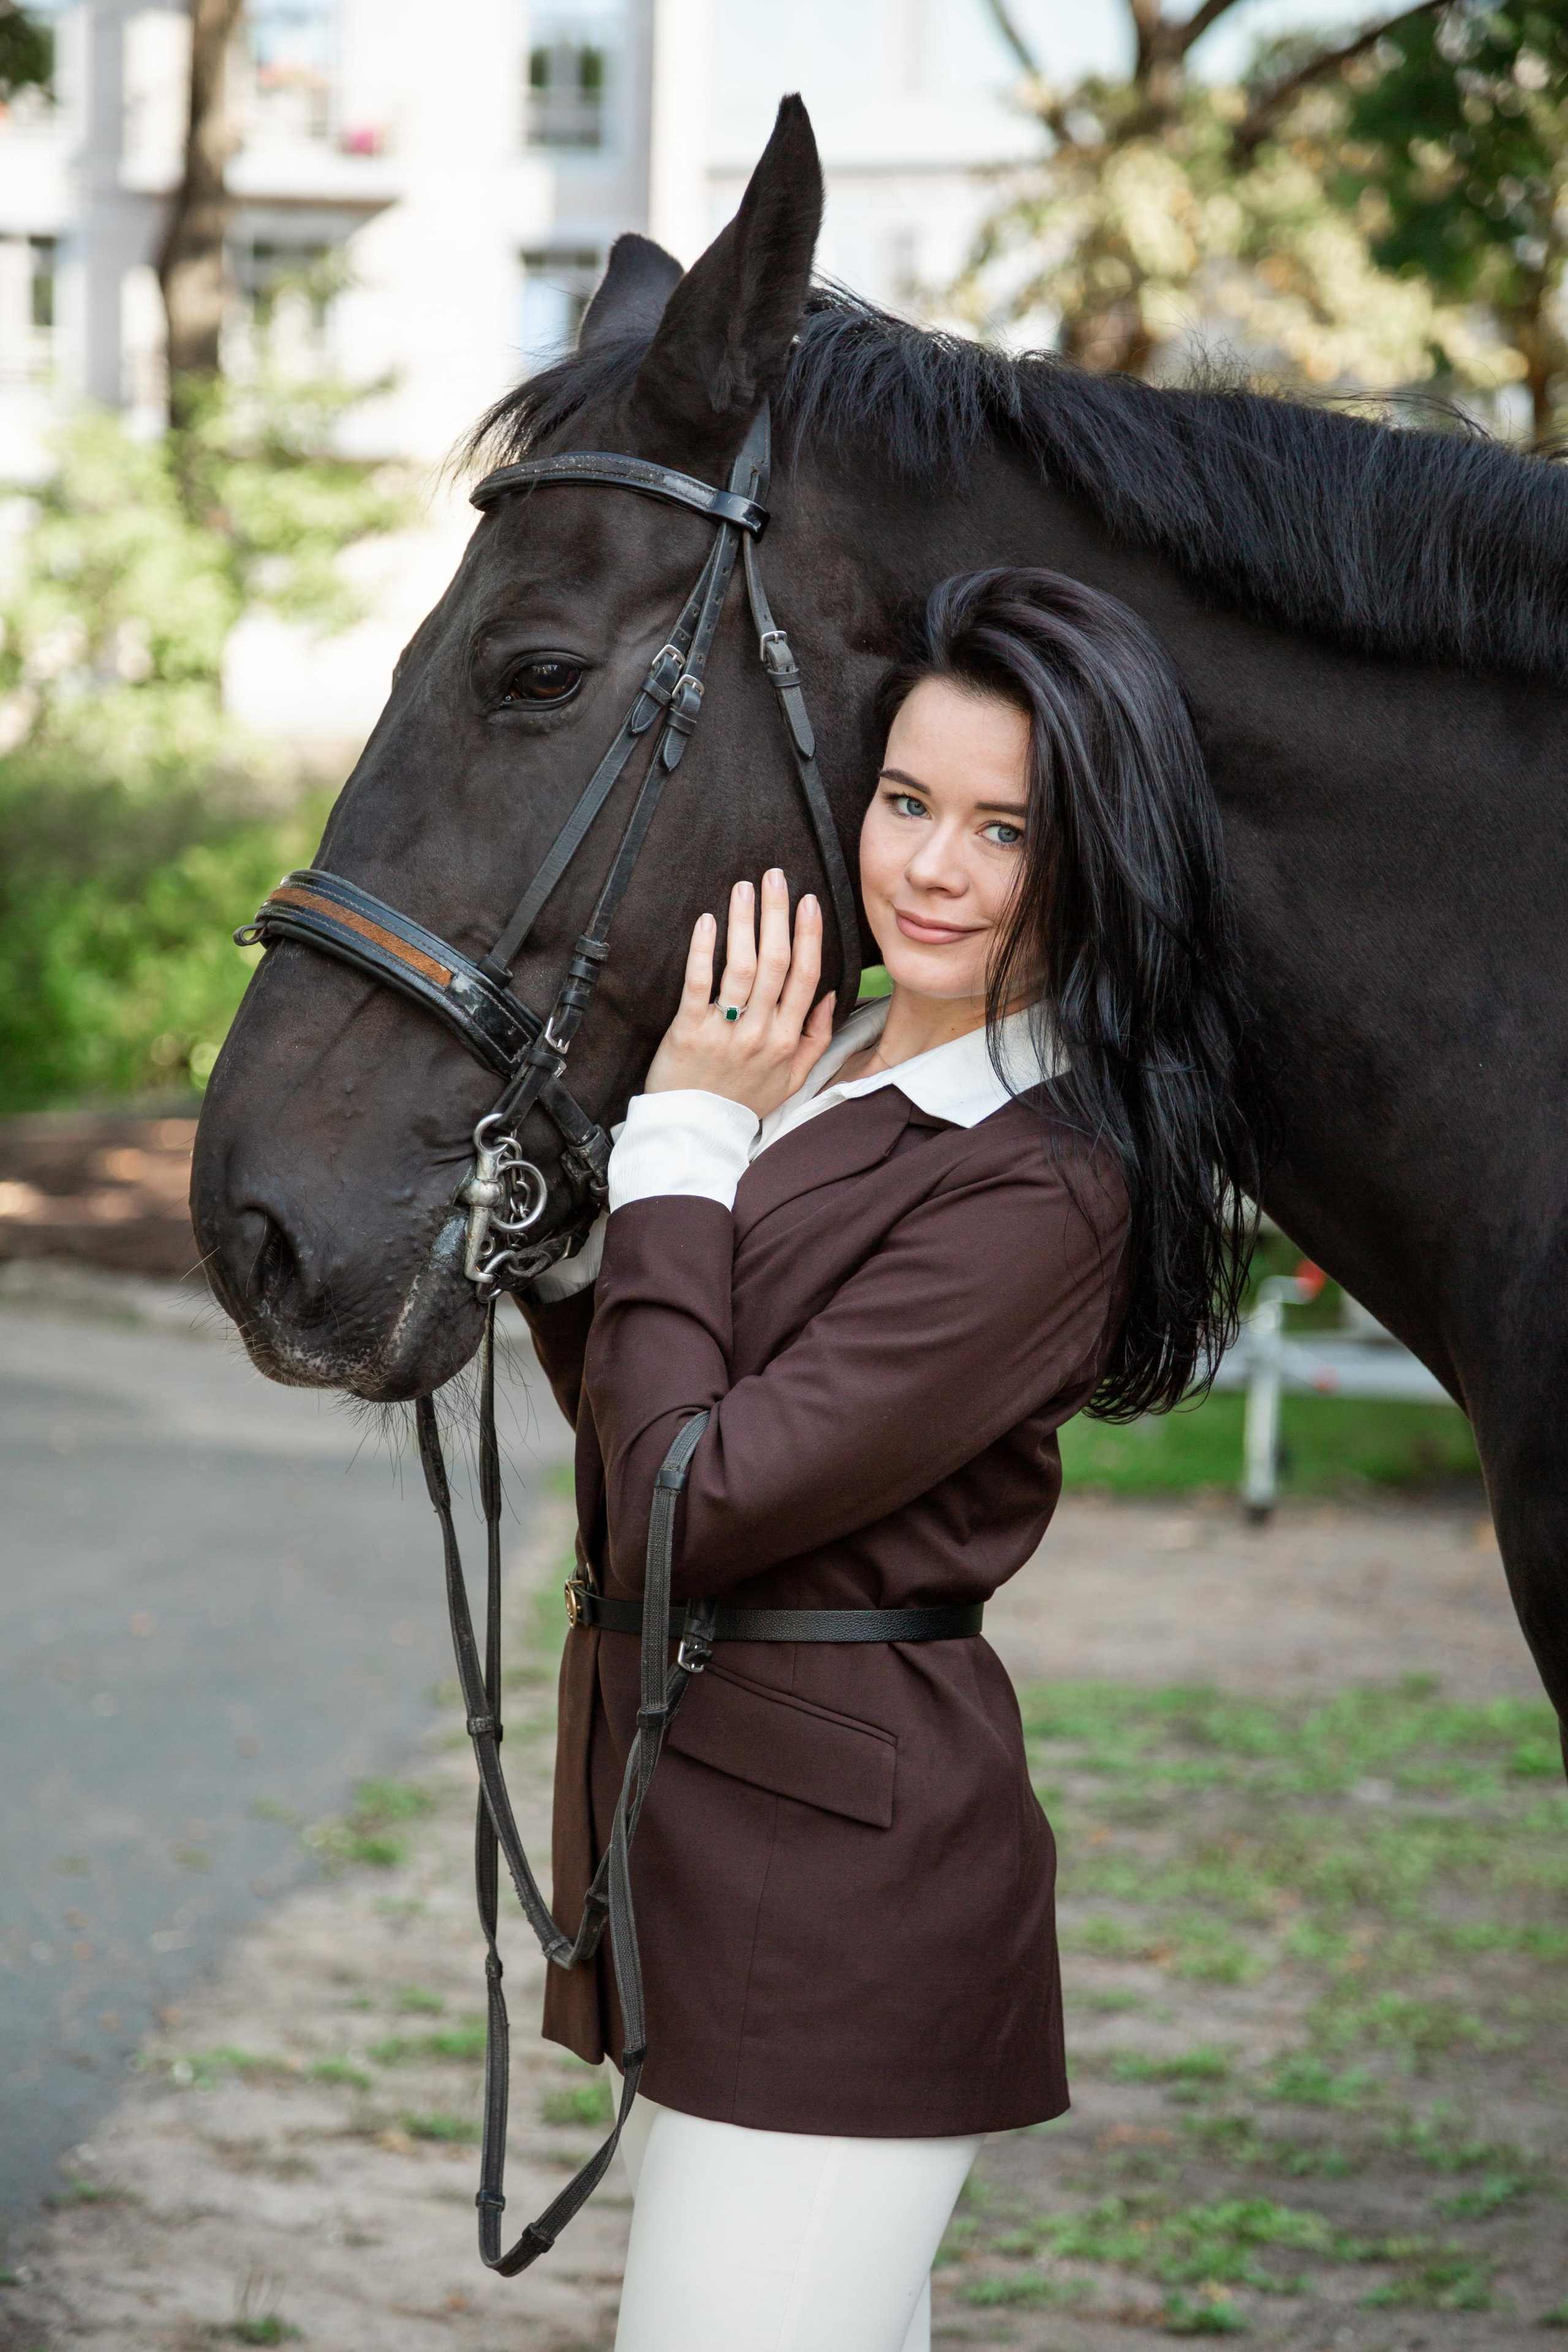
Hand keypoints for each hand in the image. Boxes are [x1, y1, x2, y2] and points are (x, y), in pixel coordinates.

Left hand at [644, 869, 835, 1116]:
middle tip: (774, 877)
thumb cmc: (743, 1102)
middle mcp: (761, 1033)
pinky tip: (707, 921)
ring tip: (743, 889)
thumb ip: (815, 1040)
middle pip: (776, 962)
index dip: (808, 935)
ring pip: (741, 967)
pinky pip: (698, 984)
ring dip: (744, 922)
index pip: (805, 976)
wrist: (696, 1134)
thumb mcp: (792, 1080)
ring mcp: (725, 1032)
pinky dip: (703, 950)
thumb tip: (826, 998)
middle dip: (777, 914)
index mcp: (788, 1040)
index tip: (808, 902)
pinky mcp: (688, 1032)